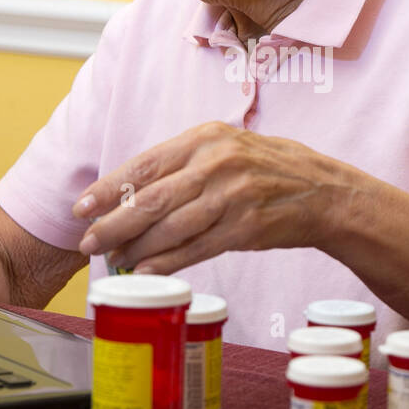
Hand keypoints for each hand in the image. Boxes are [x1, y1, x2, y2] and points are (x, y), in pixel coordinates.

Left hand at [72, 121, 344, 275]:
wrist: (326, 193)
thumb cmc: (272, 170)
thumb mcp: (229, 149)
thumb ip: (187, 163)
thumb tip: (134, 192)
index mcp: (206, 137)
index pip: (145, 164)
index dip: (108, 187)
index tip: (82, 206)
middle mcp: (217, 163)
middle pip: (151, 198)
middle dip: (113, 222)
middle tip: (88, 240)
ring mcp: (233, 196)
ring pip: (170, 226)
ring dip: (136, 247)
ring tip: (113, 259)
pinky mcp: (246, 227)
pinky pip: (196, 248)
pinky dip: (167, 262)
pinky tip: (146, 270)